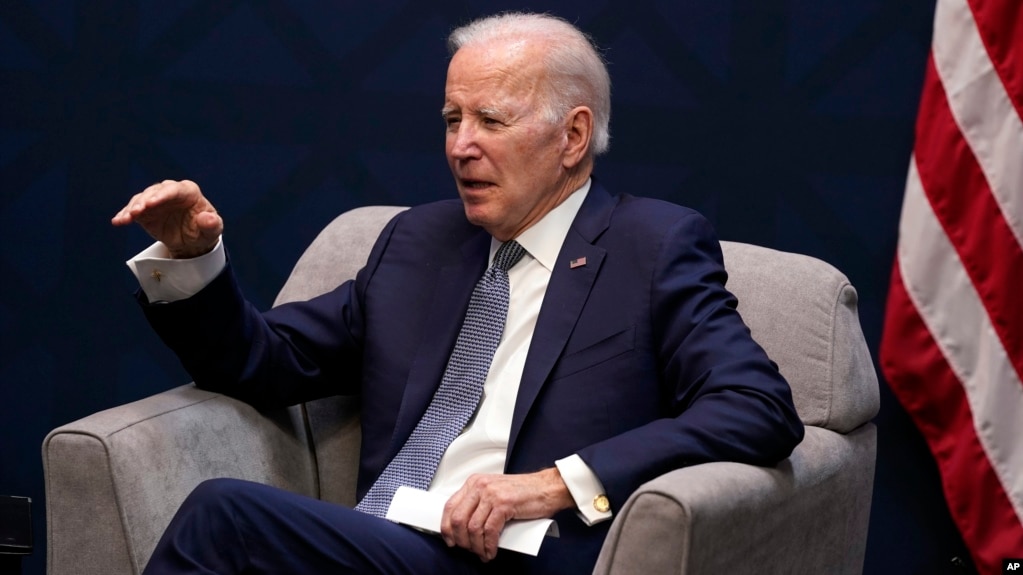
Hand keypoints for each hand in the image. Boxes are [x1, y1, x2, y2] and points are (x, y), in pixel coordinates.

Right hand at [112, 180, 222, 258]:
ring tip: (127, 217)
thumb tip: (208, 218)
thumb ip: (212, 224)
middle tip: (137, 210)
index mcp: (188, 192)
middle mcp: (170, 192)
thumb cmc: (204, 231)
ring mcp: (155, 201)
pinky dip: (125, 215)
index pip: (175, 190)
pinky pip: (133, 211)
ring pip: (141, 199)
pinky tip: (118, 221)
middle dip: (145, 200)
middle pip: (155, 192)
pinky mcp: (145, 211)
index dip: (163, 195)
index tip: (153, 203)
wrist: (191, 241)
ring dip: (132, 207)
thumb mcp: (212, 231)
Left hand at [440, 468, 573, 561]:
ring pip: (473, 528)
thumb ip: (478, 504)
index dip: (446, 527)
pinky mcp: (504, 504)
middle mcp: (480, 486)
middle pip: (458, 519)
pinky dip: (489, 546)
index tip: (450, 540)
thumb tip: (463, 528)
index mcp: (475, 482)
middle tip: (469, 550)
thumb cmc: (524, 492)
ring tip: (482, 553)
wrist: (547, 487)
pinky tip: (491, 551)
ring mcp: (492, 494)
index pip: (450, 506)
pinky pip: (489, 531)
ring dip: (476, 546)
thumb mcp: (494, 492)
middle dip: (461, 540)